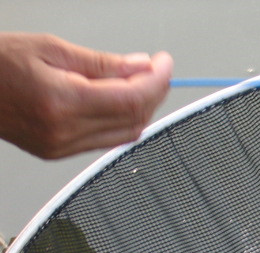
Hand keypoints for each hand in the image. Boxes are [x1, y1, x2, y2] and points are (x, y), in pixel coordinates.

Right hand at [0, 32, 172, 158]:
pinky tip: (120, 100)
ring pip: (124, 134)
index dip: (156, 80)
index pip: (131, 98)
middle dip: (153, 93)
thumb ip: (101, 62)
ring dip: (141, 108)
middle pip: (133, 118)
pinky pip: (105, 140)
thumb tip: (140, 65)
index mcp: (62, 101)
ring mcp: (61, 146)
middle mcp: (64, 130)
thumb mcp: (50, 48)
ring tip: (139, 81)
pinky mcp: (58, 152)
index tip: (164, 62)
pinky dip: (121, 120)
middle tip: (156, 69)